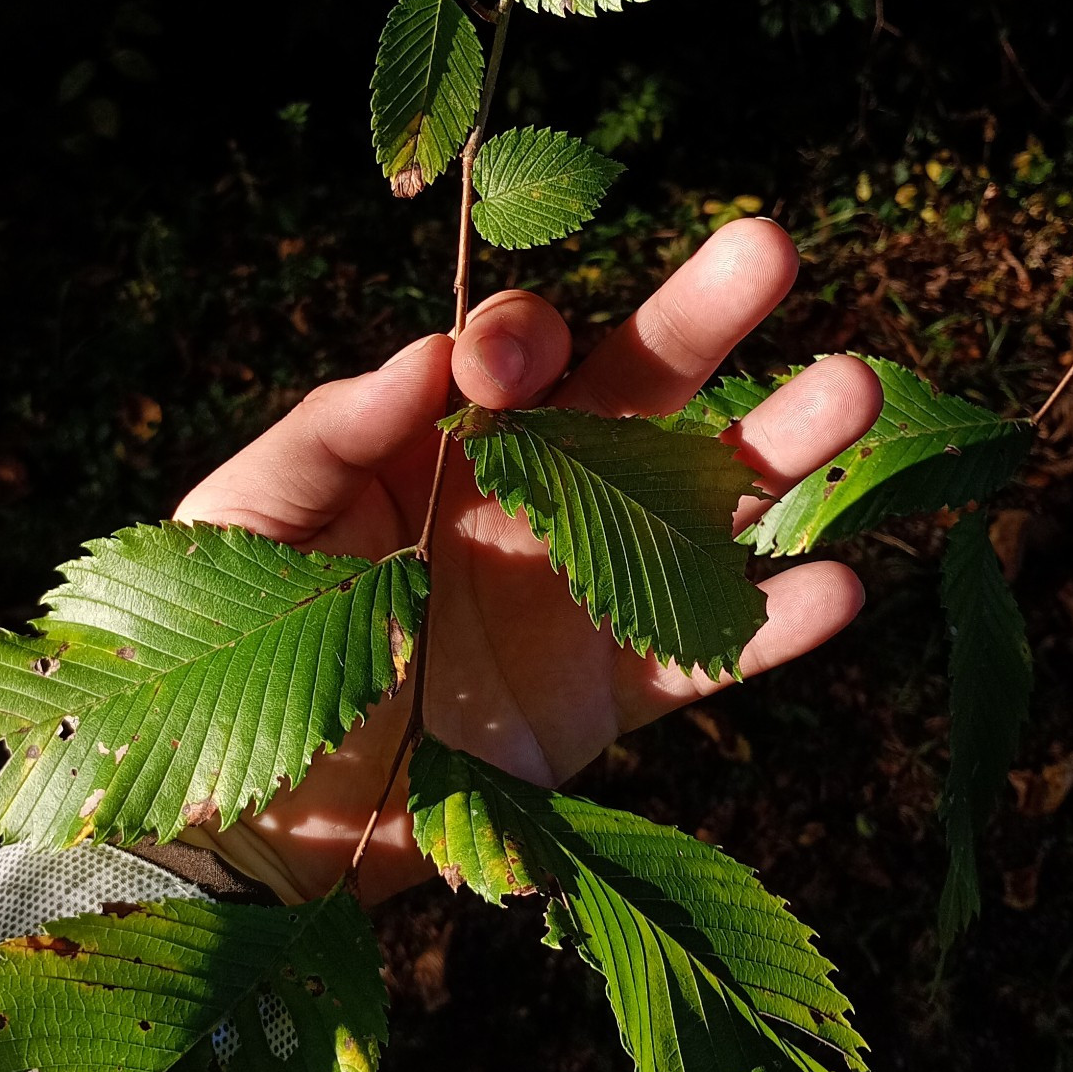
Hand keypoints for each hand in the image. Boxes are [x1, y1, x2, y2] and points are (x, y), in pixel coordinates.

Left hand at [175, 218, 881, 903]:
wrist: (250, 826)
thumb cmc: (220, 651)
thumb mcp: (245, 526)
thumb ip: (328, 436)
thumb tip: (432, 352)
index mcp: (435, 447)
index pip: (510, 362)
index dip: (524, 343)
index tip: (512, 365)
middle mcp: (524, 503)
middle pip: (632, 397)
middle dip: (699, 322)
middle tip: (772, 245)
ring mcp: (576, 599)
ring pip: (697, 509)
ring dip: (775, 450)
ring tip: (852, 387)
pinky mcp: (604, 703)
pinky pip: (704, 658)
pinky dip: (772, 628)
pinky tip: (840, 588)